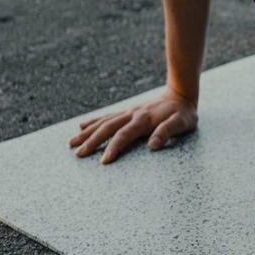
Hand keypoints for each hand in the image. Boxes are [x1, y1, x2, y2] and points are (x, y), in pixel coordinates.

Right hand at [68, 86, 197, 163]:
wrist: (181, 94)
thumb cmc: (183, 113)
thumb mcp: (181, 123)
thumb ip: (167, 132)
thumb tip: (152, 146)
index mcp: (144, 120)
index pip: (124, 135)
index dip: (114, 147)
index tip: (103, 161)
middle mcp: (133, 114)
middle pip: (108, 128)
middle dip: (92, 141)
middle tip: (78, 154)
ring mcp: (129, 112)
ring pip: (104, 122)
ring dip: (87, 132)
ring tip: (71, 143)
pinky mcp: (128, 111)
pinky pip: (107, 116)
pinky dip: (94, 121)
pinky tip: (82, 125)